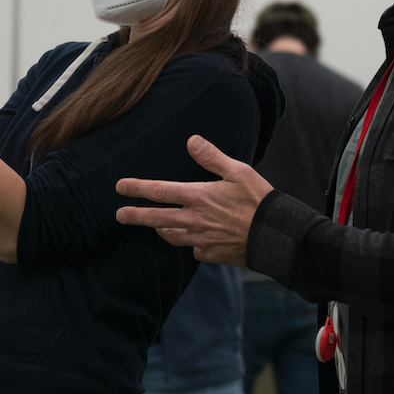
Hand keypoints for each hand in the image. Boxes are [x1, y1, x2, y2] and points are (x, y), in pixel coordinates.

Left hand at [115, 135, 272, 266]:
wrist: (275, 236)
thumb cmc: (258, 200)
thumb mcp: (238, 171)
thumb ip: (212, 157)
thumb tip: (191, 140)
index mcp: (198, 196)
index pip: (159, 191)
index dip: (137, 189)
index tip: (119, 187)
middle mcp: (194, 219)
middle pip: (155, 219)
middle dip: (135, 216)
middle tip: (118, 215)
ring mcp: (200, 239)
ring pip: (171, 235)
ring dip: (160, 229)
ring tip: (154, 226)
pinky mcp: (210, 253)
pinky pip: (192, 247)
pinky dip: (189, 241)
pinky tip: (193, 237)